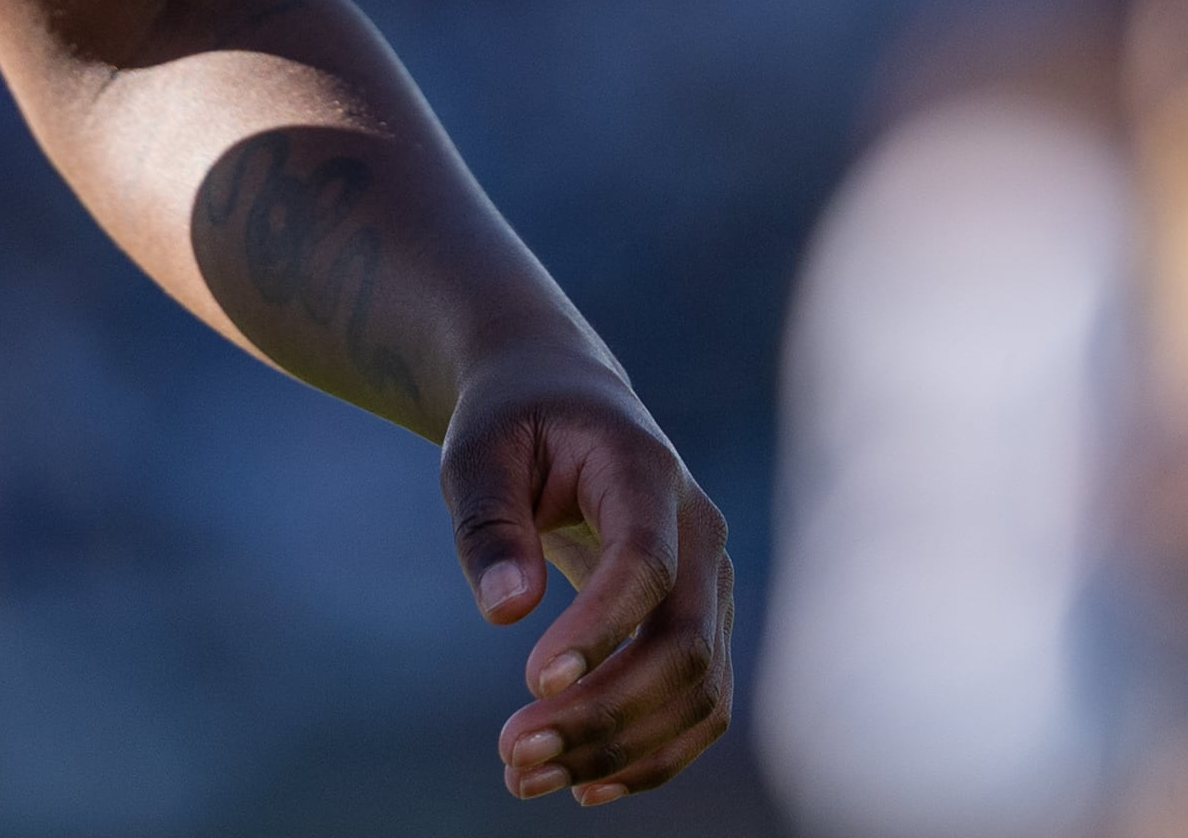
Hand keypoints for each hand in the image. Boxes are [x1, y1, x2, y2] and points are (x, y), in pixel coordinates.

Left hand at [442, 350, 734, 805]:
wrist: (562, 403)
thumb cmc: (513, 425)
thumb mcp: (476, 451)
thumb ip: (487, 524)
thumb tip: (506, 612)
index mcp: (646, 472)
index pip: (644, 561)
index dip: (600, 627)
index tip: (533, 681)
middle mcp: (699, 531)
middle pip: (682, 642)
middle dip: (603, 712)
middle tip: (513, 753)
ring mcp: (711, 582)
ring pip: (699, 689)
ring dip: (621, 748)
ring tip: (526, 776)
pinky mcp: (701, 623)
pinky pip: (699, 706)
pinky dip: (651, 755)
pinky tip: (583, 785)